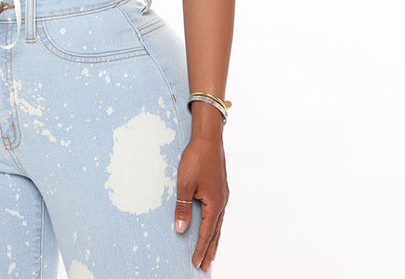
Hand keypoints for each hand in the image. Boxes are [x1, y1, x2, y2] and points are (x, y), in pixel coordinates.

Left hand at [173, 134, 228, 272]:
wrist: (208, 138)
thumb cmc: (196, 158)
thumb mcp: (184, 183)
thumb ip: (183, 207)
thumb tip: (181, 229)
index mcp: (214, 203)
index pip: (206, 233)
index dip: (200, 249)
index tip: (195, 263)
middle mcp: (222, 202)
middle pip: (216, 232)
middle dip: (210, 250)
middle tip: (205, 266)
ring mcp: (222, 195)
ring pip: (218, 223)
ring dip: (214, 239)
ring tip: (210, 253)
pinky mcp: (220, 188)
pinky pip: (218, 213)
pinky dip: (215, 225)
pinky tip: (212, 226)